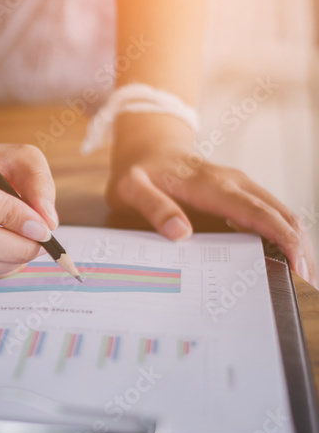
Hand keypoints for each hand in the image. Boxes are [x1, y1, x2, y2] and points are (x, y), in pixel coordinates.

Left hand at [108, 114, 316, 285]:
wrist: (148, 149)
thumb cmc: (139, 172)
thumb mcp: (132, 189)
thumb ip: (153, 207)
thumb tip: (179, 232)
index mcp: (211, 184)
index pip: (257, 212)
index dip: (282, 237)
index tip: (297, 265)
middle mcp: (235, 183)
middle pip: (281, 214)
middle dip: (300, 248)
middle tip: (307, 284)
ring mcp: (242, 187)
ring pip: (283, 213)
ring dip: (297, 243)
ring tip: (303, 277)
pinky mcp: (242, 193)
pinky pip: (272, 213)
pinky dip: (285, 235)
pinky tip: (286, 259)